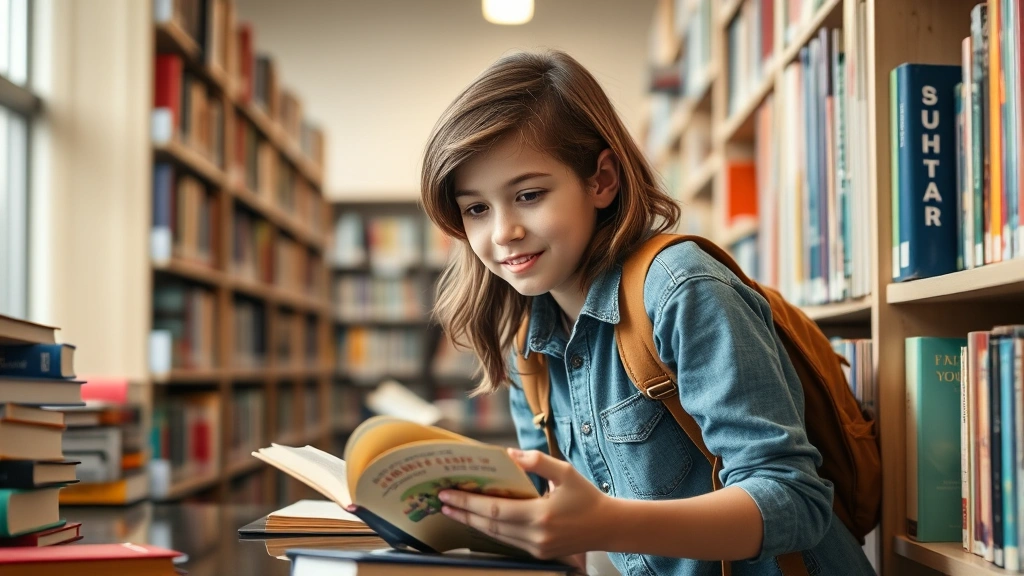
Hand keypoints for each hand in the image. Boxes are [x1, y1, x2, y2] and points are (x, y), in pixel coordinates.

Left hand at [438, 448, 613, 560]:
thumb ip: (537, 462)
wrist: (609, 527)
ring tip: (453, 510)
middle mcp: (535, 536)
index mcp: (540, 515)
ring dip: (472, 523)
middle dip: (463, 513)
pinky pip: (507, 541)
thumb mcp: (565, 472)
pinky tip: (478, 520)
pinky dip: (490, 530)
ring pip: (495, 536)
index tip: (448, 493)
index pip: (494, 510)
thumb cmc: (587, 497)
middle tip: (442, 500)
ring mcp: (536, 548)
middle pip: (489, 525)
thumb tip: (510, 453)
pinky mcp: (538, 554)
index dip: (468, 503)